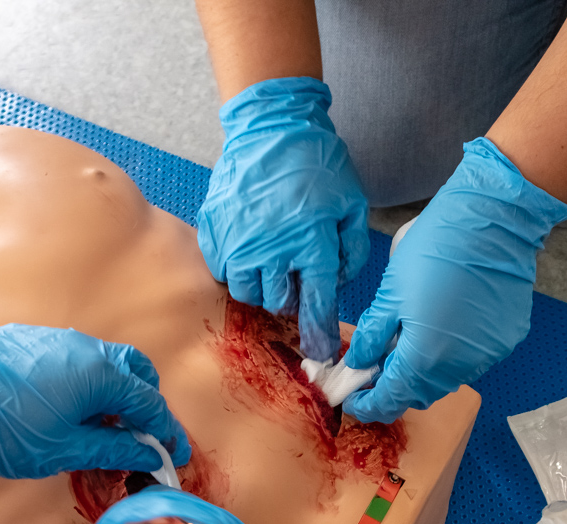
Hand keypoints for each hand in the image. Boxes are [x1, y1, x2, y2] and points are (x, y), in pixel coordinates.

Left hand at [0, 325, 190, 478]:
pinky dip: (86, 382)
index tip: (173, 454)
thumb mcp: (67, 450)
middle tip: (141, 435)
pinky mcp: (31, 340)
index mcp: (102, 374)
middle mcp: (85, 347)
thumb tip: (147, 453)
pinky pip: (74, 358)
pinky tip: (69, 408)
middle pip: (134, 371)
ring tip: (103, 426)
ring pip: (103, 361)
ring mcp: (57, 339)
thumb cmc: (7, 432)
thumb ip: (113, 448)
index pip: (149, 403)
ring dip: (114, 391)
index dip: (166, 432)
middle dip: (145, 402)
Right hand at [197, 76, 368, 362]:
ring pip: (248, 291)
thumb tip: (339, 282)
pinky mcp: (214, 230)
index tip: (319, 354)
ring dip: (263, 286)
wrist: (271, 126)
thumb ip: (352, 249)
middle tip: (296, 277)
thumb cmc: (316, 163)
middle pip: (278, 303)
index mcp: (311, 242)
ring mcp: (237, 240)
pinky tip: (251, 248)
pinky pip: (223, 269)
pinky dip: (237, 267)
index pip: (315, 304)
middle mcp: (271, 248)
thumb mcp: (351, 204)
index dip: (317, 334)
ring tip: (273, 263)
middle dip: (291, 299)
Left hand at [341, 138, 566, 423]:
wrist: (494, 220)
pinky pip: (472, 360)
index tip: (354, 399)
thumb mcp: (389, 293)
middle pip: (420, 394)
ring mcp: (487, 355)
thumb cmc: (435, 248)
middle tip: (376, 368)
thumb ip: (372, 337)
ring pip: (447, 379)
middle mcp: (459, 366)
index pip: (391, 400)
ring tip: (409, 345)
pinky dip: (452, 355)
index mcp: (424, 356)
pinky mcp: (505, 340)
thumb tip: (357, 363)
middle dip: (396, 388)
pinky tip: (443, 329)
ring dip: (424, 372)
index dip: (369, 405)